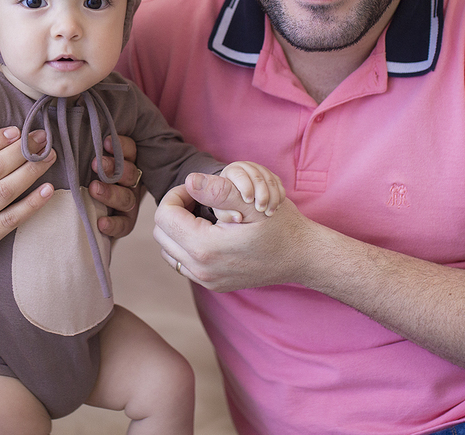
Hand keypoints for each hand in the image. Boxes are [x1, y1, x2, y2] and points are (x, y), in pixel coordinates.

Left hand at [91, 135, 142, 238]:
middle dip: (113, 168)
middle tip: (95, 164)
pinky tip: (101, 222)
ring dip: (111, 193)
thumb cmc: (81, 169)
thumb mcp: (84, 152)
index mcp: (126, 160)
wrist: (82, 204)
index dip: (120, 146)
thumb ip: (84, 140)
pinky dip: (113, 224)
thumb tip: (64, 115)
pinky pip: (124, 225)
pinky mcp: (123, 221)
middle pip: (129, 173)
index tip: (105, 141)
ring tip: (93, 189)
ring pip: (127, 198)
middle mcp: (130, 180)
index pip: (130, 150)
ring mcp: (128, 200)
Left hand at [153, 172, 307, 291]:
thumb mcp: (252, 202)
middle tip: (199, 197)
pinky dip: (186, 243)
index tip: (197, 188)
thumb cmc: (281, 226)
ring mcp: (206, 280)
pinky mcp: (212, 284)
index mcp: (206, 248)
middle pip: (161, 233)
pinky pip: (182, 262)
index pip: (164, 216)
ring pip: (168, 249)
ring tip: (203, 213)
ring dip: (178, 228)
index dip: (176, 195)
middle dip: (174, 210)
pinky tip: (209, 230)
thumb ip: (218, 190)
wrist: (302, 257)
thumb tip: (189, 180)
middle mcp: (201, 269)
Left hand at [213, 161, 284, 222]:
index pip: (239, 175)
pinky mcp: (270, 175)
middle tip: (261, 210)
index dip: (245, 188)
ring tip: (269, 212)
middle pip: (257, 177)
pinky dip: (279, 195)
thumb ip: (226, 214)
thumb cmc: (228, 205)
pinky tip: (276, 207)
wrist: (238, 200)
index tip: (248, 201)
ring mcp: (259, 169)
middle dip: (261, 194)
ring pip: (270, 180)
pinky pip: (278, 183)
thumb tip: (237, 217)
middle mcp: (246, 167)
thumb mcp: (223, 210)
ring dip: (272, 197)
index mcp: (231, 171)